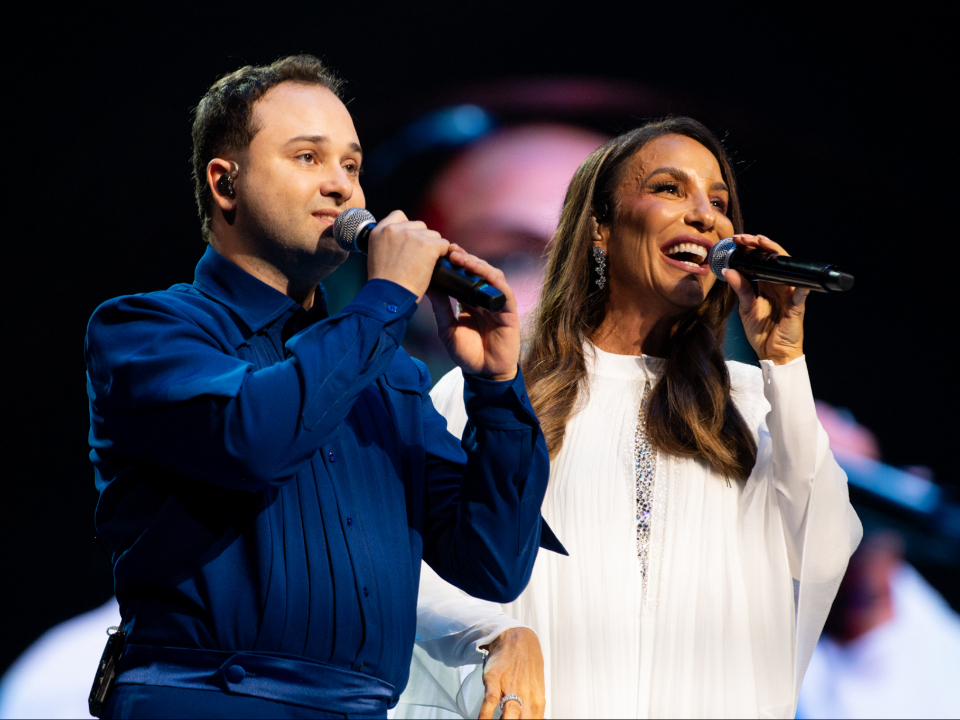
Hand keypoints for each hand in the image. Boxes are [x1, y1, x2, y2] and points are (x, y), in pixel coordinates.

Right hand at [366, 210, 449, 300]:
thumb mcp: (376, 255)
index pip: (399, 215)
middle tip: (419, 257)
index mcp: (379, 231)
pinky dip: (442, 254)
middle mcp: (395, 229)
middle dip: (422, 239)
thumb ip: (388, 243)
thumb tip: (403, 243)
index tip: (410, 240)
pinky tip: (434, 265)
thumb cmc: (383, 283)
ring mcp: (412, 235)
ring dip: (433, 247)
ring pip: (433, 235)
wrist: (389, 294)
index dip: (408, 227)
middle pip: (419, 225)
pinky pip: (444, 244)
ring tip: (425, 264)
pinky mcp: (428, 245)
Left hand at [429, 246, 519, 381]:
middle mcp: (485, 299)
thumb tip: (428, 285)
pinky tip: (486, 274)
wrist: (483, 373)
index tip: (442, 252)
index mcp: (470, 301)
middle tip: (451, 251)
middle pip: (478, 271)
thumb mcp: (447, 328)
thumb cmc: (467, 353)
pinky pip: (505, 292)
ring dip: (479, 266)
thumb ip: (441, 308)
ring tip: (463, 259)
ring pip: (492, 276)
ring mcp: (498, 304)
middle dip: (466, 259)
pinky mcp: (509, 312)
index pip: (464, 276)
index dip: (456, 263)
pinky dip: (496, 281)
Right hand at [478, 628, 544, 718]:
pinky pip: (490, 702)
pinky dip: (486, 716)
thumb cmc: (526, 664)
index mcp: (537, 701)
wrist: (517, 638)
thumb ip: (533, 707)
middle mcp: (526, 697)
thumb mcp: (536, 687)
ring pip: (509, 716)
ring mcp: (510, 688)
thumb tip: (532, 719)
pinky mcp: (495, 680)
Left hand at [722, 234, 809, 365]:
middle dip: (760, 245)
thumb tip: (729, 271)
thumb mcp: (746, 308)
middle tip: (744, 238)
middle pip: (774, 259)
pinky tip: (796, 280)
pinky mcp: (796, 307)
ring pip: (786, 269)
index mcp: (768, 285)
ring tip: (762, 243)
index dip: (751, 249)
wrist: (773, 353)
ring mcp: (790, 294)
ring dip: (775, 255)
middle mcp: (780, 286)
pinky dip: (801, 287)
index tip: (737, 241)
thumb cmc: (761, 332)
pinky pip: (800, 295)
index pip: (762, 261)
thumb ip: (740, 289)